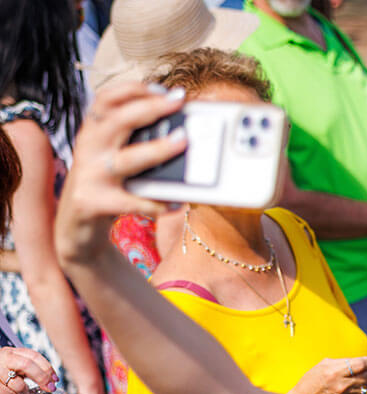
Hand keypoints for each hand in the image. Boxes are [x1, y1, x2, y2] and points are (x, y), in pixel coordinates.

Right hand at [0, 347, 56, 393]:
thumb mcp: (11, 365)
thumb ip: (26, 369)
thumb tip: (49, 380)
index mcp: (11, 353)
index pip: (33, 356)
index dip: (47, 368)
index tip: (55, 379)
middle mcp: (3, 359)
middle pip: (28, 365)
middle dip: (42, 378)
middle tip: (49, 388)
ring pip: (19, 384)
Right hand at [55, 83, 186, 265]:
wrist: (75, 224)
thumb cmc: (106, 183)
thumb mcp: (112, 155)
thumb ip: (135, 141)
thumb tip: (183, 130)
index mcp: (93, 131)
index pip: (105, 99)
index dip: (132, 89)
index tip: (162, 88)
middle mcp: (89, 148)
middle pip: (117, 120)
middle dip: (149, 108)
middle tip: (178, 102)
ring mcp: (91, 175)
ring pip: (127, 159)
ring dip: (157, 149)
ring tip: (182, 141)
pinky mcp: (94, 202)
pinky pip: (130, 202)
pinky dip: (155, 203)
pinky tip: (176, 204)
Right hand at [290, 357, 366, 393]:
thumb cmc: (312, 380)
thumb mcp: (324, 364)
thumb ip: (344, 361)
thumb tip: (363, 361)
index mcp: (335, 372)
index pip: (362, 364)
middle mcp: (342, 385)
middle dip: (366, 371)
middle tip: (360, 371)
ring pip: (365, 386)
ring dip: (363, 382)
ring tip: (353, 380)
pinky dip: (358, 392)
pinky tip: (350, 390)